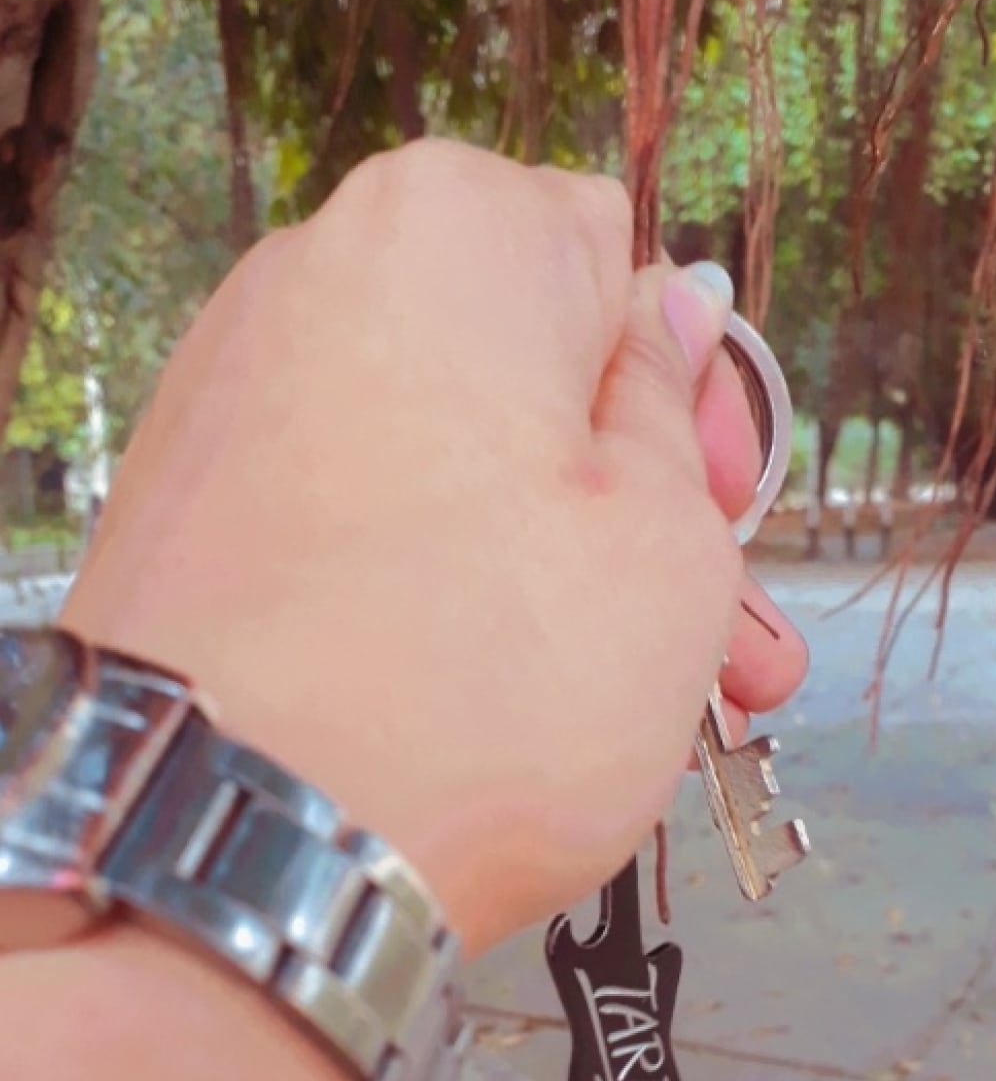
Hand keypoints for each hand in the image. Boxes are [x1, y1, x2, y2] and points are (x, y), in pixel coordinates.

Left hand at [66, 140, 806, 956]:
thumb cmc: (476, 690)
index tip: (723, 513)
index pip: (620, 264)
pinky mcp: (187, 516)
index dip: (694, 400)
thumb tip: (666, 324)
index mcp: (449, 232)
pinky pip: (356, 529)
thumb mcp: (668, 545)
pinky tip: (493, 701)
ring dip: (548, 570)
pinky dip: (432, 594)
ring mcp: (232, 401)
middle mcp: (313, 280)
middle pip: (526, 383)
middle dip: (634, 511)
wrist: (231, 848)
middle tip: (714, 645)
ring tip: (623, 707)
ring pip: (446, 469)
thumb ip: (675, 416)